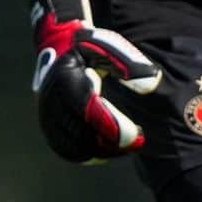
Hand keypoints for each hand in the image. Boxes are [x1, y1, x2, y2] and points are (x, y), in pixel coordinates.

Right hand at [29, 0, 161, 162]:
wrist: (62, 54)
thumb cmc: (90, 51)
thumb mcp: (108, 47)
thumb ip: (129, 63)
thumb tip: (153, 81)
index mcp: (65, 76)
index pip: (88, 110)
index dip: (113, 126)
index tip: (138, 133)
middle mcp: (51, 100)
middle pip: (83, 134)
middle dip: (113, 142)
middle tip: (138, 139)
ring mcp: (48, 118)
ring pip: (77, 147)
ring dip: (105, 150)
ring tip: (129, 144)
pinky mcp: (51, 131)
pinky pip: (72, 152)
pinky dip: (94, 153)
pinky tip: (113, 146)